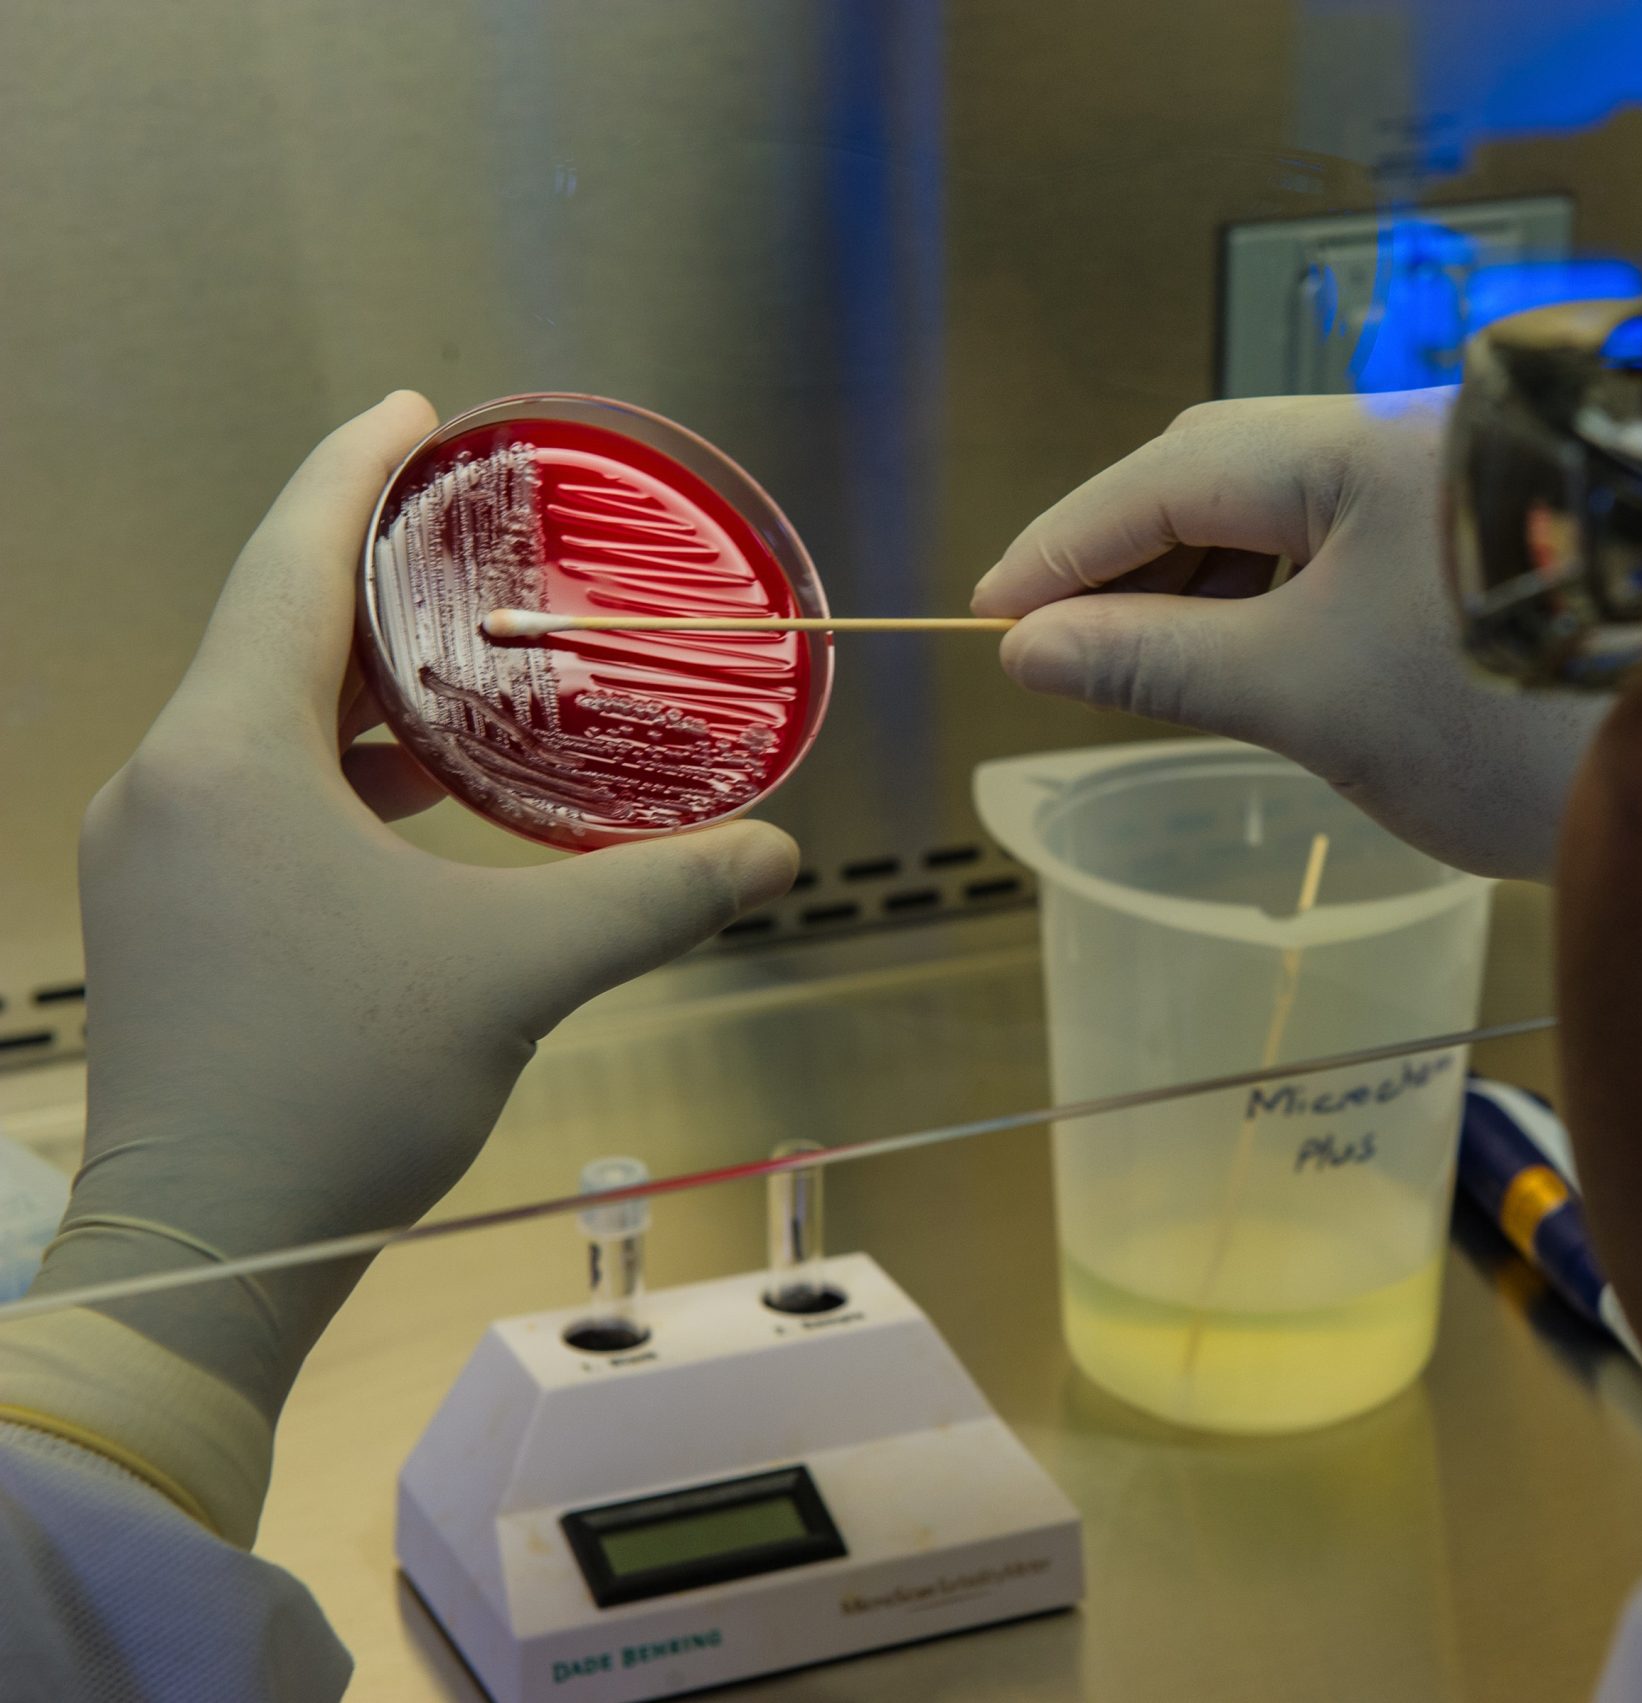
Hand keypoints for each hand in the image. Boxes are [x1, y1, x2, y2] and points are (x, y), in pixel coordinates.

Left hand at [32, 394, 798, 1420]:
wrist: (204, 1248)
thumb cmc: (332, 1091)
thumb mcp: (515, 974)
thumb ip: (652, 896)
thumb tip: (773, 854)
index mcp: (227, 755)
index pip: (288, 561)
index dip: (353, 472)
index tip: (414, 414)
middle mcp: (168, 782)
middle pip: (271, 630)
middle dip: (373, 572)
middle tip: (471, 534)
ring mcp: (153, 854)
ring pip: (260, 717)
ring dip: (361, 680)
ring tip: (468, 659)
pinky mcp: (166, 918)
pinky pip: (250, 790)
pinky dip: (336, 765)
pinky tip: (420, 799)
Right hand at [971, 390, 1604, 879]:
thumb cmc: (1515, 722)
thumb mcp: (1305, 696)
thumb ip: (1158, 661)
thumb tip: (1033, 644)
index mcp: (1355, 448)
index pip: (1166, 476)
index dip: (1064, 546)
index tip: (989, 614)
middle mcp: (1406, 443)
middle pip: (1222, 478)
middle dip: (1129, 561)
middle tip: (1053, 649)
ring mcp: (1450, 493)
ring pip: (1285, 521)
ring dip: (1201, 588)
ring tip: (1137, 669)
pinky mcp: (1481, 550)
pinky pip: (1343, 556)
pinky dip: (1274, 605)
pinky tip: (1242, 661)